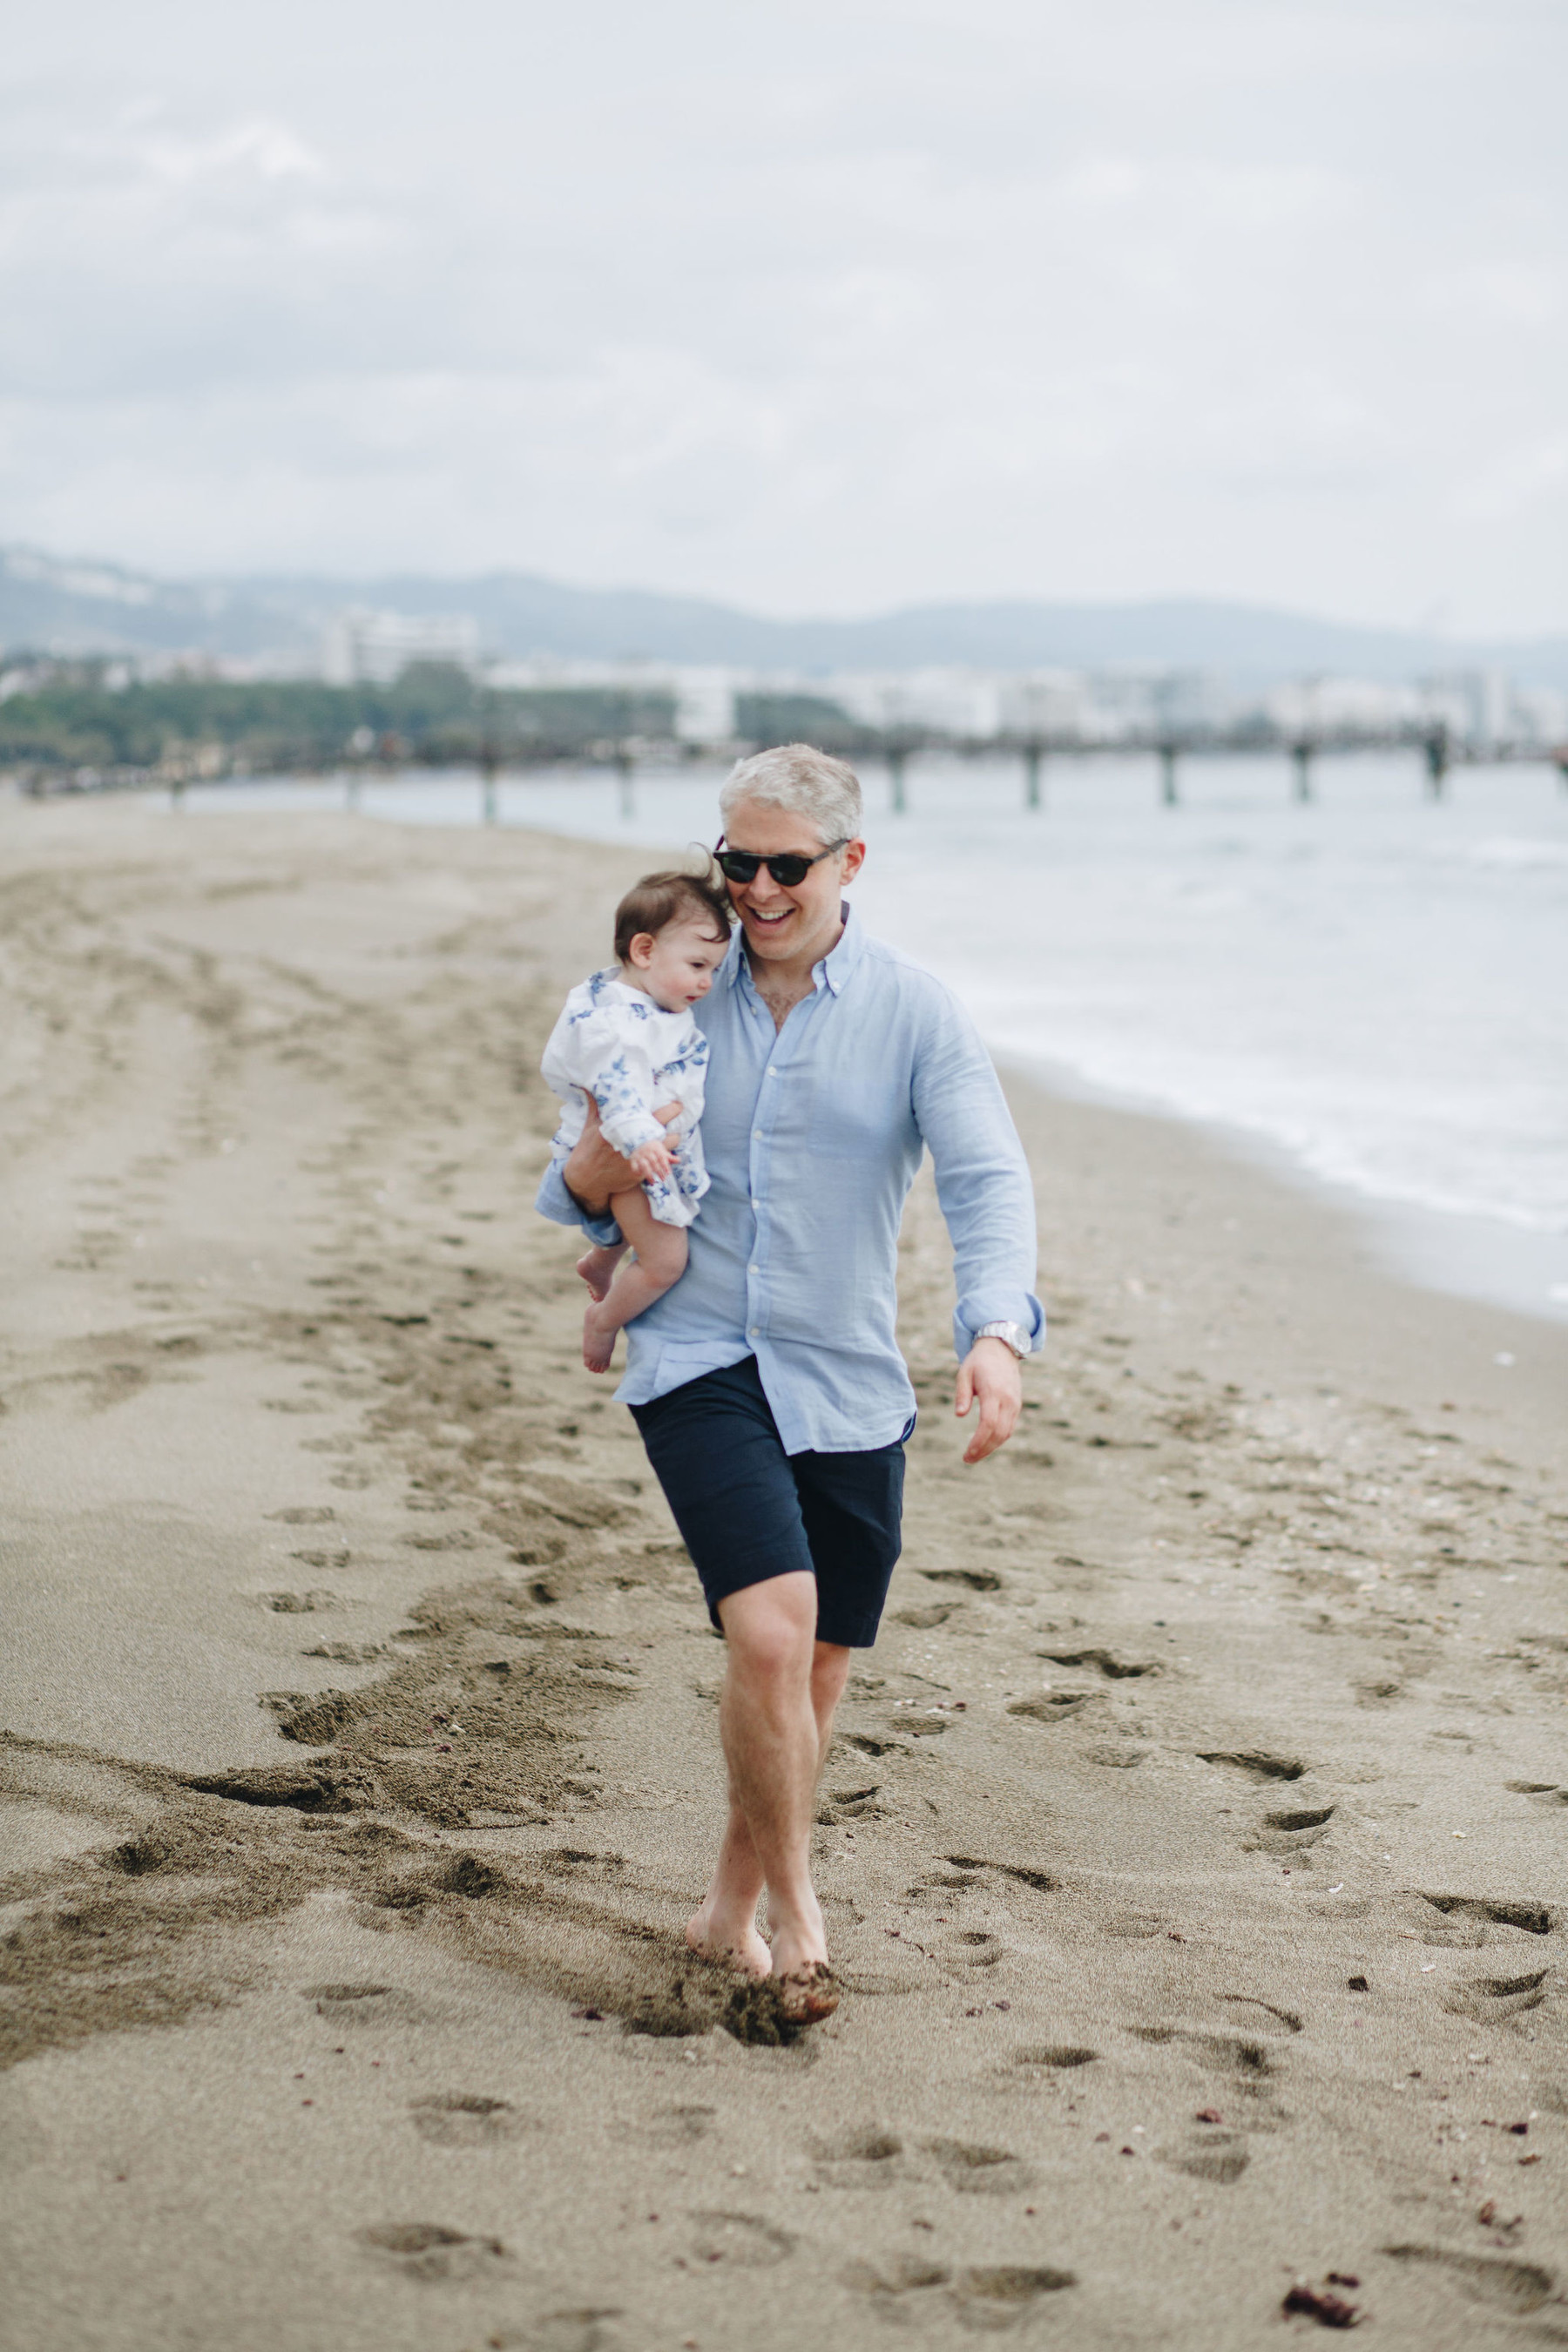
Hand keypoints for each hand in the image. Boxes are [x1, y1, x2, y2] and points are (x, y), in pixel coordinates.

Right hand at [564, 1098, 684, 1214]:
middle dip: (674, 1122)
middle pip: (664, 1132)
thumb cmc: (588, 1148)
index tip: (678, 1105)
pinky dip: (668, 1161)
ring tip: (673, 1135)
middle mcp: (632, 1145)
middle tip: (679, 1112)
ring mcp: (637, 1161)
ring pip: (665, 1149)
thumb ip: (595, 1105)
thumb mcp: (590, 1125)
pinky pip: (660, 1166)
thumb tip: (588, 1085)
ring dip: (672, 1141)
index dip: (670, 1110)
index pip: (652, 1117)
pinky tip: (673, 1157)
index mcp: (623, 1130)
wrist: (584, 1178)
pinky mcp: (638, 1174)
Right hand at [628, 1137, 674, 1182]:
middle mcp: (647, 1151)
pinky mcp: (633, 1159)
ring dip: (649, 1175)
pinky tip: (640, 1176)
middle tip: (663, 1179)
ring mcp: (639, 1155)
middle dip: (659, 1172)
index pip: (661, 1157)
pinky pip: (634, 1166)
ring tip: (653, 1182)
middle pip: (654, 1162)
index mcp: (655, 1148)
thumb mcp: (662, 1151)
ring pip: (644, 1165)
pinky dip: (636, 1171)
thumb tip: (679, 1160)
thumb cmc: (653, 1149)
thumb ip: (669, 1157)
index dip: (665, 1165)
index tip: (668, 1173)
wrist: (639, 1141)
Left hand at [954, 1337, 1021, 1464]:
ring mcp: (1015, 1403)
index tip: (967, 1453)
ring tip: (974, 1455)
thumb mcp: (964, 1373)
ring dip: (991, 1447)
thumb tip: (960, 1415)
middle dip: (984, 1449)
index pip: (989, 1424)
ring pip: (1007, 1433)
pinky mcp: (1016, 1405)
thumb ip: (962, 1394)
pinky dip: (998, 1439)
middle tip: (967, 1459)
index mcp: (994, 1392)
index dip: (979, 1442)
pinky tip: (986, 1444)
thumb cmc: (979, 1362)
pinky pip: (1010, 1427)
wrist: (1001, 1349)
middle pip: (999, 1433)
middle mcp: (1008, 1400)